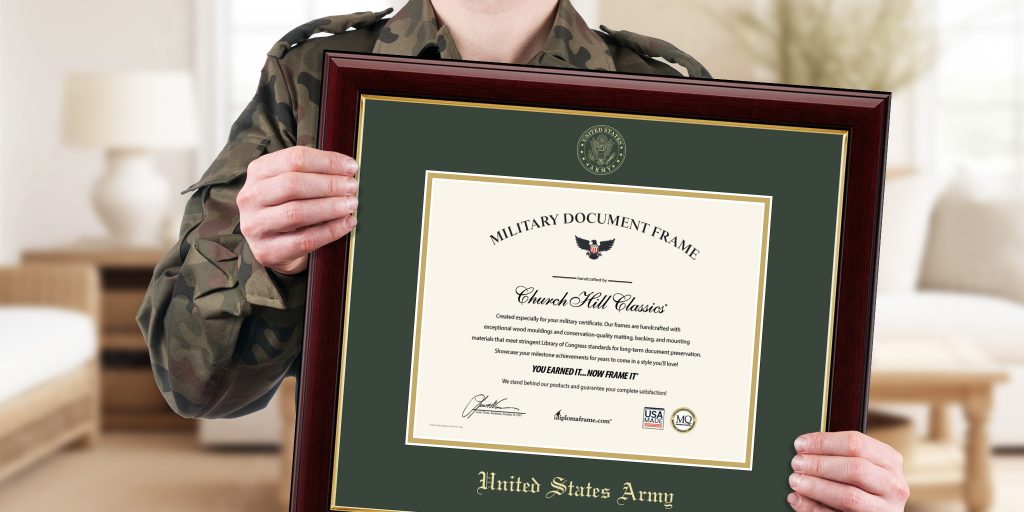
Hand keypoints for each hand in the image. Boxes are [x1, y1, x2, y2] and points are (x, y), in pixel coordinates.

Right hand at [238, 146, 358, 274]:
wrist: (272, 245)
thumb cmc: (287, 206)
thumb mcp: (291, 184)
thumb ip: (313, 173)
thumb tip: (348, 168)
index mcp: (258, 172)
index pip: (294, 159)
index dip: (327, 161)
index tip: (350, 167)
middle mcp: (251, 196)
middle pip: (293, 184)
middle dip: (329, 184)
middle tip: (352, 187)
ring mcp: (255, 225)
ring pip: (297, 212)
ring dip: (330, 207)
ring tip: (351, 204)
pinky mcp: (266, 250)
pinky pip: (304, 240)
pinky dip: (330, 231)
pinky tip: (346, 223)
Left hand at [788, 431, 909, 510]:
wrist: (876, 511)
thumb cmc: (864, 483)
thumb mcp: (862, 464)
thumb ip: (839, 454)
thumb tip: (803, 447)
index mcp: (889, 460)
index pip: (856, 443)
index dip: (824, 442)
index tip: (800, 444)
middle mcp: (893, 485)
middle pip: (854, 469)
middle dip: (820, 464)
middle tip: (797, 463)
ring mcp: (885, 509)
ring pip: (848, 496)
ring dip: (816, 487)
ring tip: (795, 481)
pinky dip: (813, 508)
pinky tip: (798, 499)